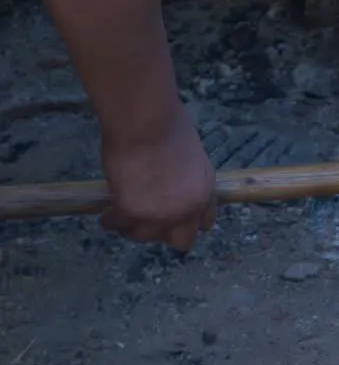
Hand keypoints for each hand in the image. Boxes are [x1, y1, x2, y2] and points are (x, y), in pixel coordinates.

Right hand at [99, 109, 216, 251]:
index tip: (175, 218)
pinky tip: (106, 215)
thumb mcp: (194, 158)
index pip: (203, 223)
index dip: (187, 222)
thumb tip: (175, 186)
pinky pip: (118, 224)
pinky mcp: (132, 210)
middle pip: (180, 241)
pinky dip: (110, 220)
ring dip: (134, 228)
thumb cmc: (168, 128)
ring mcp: (160, 214)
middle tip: (148, 222)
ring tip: (123, 219)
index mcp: (205, 194)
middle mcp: (187, 210)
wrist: (147, 124)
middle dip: (164, 233)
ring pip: (146, 236)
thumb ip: (188, 179)